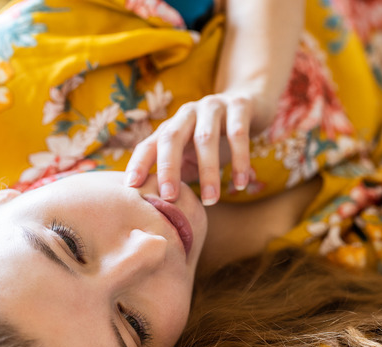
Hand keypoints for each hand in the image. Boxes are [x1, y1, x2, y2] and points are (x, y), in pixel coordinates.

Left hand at [125, 92, 253, 205]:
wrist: (250, 103)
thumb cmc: (216, 137)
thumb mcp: (193, 154)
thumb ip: (179, 172)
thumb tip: (161, 207)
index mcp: (172, 126)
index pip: (149, 144)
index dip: (138, 163)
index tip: (131, 187)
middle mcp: (187, 113)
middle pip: (171, 138)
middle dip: (168, 168)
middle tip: (170, 198)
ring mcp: (213, 107)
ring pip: (206, 139)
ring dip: (207, 171)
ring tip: (211, 200)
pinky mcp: (240, 106)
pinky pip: (238, 135)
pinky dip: (240, 160)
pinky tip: (242, 183)